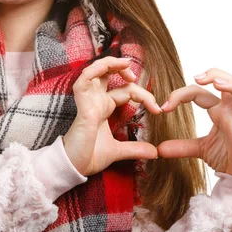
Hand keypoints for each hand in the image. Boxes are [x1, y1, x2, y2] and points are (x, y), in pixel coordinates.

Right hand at [63, 57, 160, 175]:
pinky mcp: (83, 105)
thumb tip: (155, 152)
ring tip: (126, 64)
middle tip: (136, 76)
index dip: (143, 95)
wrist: (74, 168)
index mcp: (104, 107)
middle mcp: (96, 100)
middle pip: (108, 73)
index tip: (158, 110)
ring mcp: (89, 100)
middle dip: (123, 68)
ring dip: (111, 63)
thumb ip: (135, 148)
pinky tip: (106, 67)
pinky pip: (84, 79)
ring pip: (96, 70)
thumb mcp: (118, 151)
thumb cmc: (89, 157)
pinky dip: (95, 70)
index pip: (126, 90)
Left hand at [157, 68, 231, 178]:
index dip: (180, 95)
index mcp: (218, 111)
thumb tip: (159, 149)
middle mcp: (230, 112)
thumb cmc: (227, 156)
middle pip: (227, 83)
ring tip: (217, 83)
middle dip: (214, 74)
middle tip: (196, 77)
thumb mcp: (200, 149)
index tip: (164, 107)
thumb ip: (181, 146)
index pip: (199, 93)